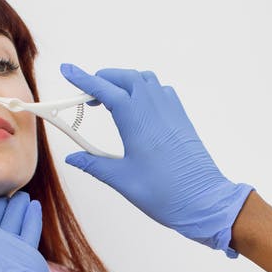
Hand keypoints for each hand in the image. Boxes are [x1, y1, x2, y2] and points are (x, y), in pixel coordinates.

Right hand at [60, 63, 253, 256]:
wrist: (204, 201)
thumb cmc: (164, 192)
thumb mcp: (122, 179)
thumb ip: (94, 164)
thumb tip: (73, 157)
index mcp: (137, 119)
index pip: (105, 89)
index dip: (83, 79)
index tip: (67, 70)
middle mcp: (155, 107)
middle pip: (125, 78)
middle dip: (103, 79)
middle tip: (86, 94)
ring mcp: (171, 110)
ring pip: (145, 80)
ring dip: (125, 82)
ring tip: (110, 100)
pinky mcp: (182, 118)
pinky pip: (161, 91)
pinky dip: (145, 90)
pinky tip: (138, 109)